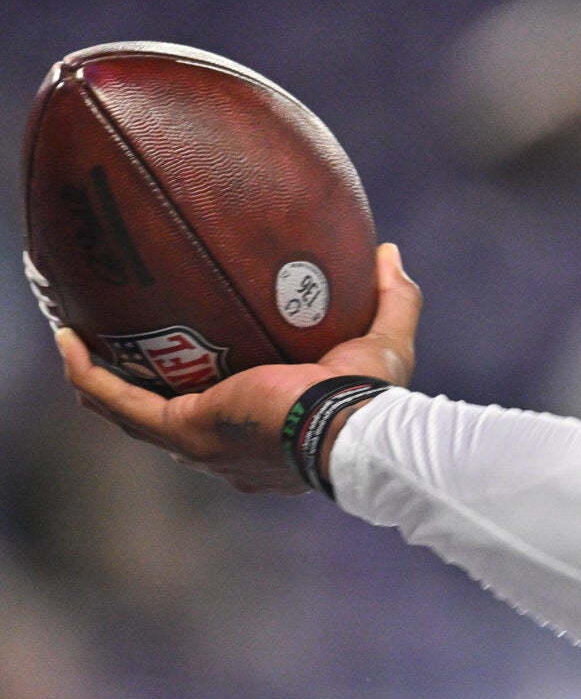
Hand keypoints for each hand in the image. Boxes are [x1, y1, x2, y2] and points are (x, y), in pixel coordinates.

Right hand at [55, 243, 421, 493]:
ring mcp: (200, 443)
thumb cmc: (376, 397)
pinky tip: (70, 343)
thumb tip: (386, 252)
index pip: (223, 411)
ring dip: (100, 378)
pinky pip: (122, 403)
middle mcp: (226, 446)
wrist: (355, 429)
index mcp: (265, 431)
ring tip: (78, 340)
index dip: (199, 387)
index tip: (186, 349)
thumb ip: (392, 297)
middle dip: (137, 385)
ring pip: (132, 413)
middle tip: (118, 344)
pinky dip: (92, 376)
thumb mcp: (386, 339)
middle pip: (167, 416)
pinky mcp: (186, 430)